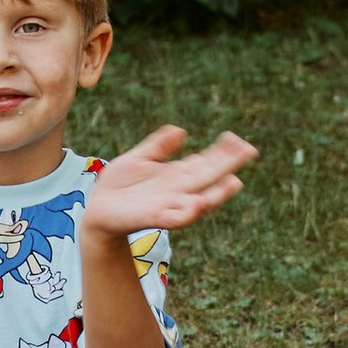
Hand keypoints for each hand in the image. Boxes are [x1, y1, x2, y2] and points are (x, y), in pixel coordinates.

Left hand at [82, 125, 257, 238]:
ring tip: (234, 182)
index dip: (222, 150)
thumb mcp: (138, 159)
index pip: (205, 160)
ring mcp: (169, 205)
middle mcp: (178, 191)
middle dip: (228, 165)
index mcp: (176, 175)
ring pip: (199, 200)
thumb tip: (181, 130)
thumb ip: (158, 146)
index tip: (237, 138)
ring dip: (217, 194)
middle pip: (209, 176)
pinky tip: (199, 203)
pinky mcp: (154, 217)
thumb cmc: (118, 187)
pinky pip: (175, 217)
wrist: (97, 211)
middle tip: (249, 150)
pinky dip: (188, 212)